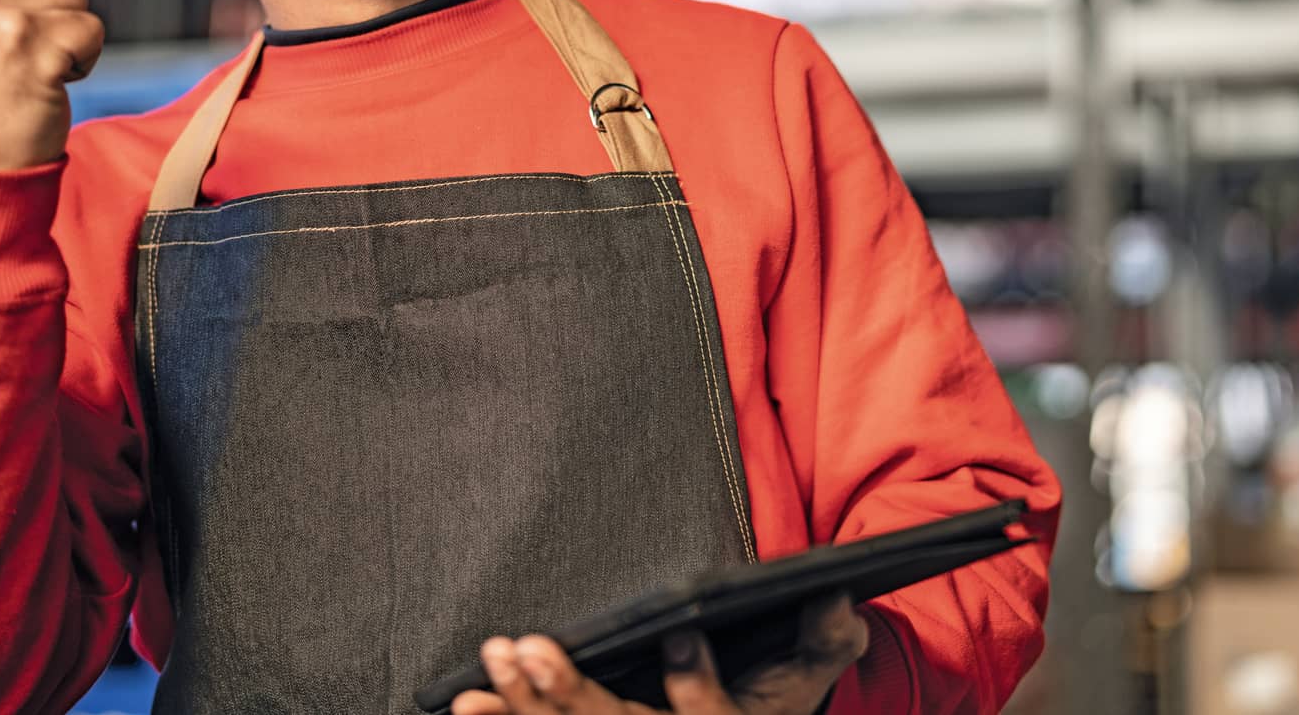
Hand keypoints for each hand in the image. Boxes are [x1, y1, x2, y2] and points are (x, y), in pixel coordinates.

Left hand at [451, 592, 867, 714]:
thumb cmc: (771, 698)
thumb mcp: (808, 672)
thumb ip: (827, 638)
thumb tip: (834, 596)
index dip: (695, 684)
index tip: (678, 637)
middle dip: (571, 697)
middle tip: (529, 652)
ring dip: (522, 711)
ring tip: (485, 675)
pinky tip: (464, 707)